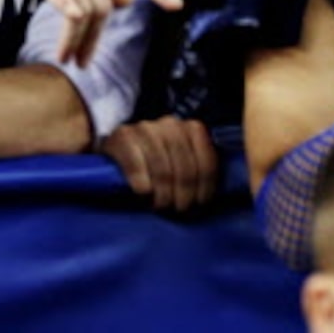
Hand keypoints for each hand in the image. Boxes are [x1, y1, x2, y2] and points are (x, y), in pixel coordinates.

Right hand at [103, 114, 221, 214]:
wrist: (120, 148)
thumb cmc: (158, 163)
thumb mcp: (183, 162)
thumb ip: (198, 170)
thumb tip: (213, 198)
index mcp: (192, 128)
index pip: (207, 162)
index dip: (205, 188)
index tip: (199, 204)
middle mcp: (170, 123)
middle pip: (185, 167)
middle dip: (183, 194)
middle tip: (177, 209)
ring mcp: (145, 127)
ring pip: (162, 168)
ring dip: (163, 194)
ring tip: (160, 205)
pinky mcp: (123, 136)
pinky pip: (136, 165)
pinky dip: (141, 183)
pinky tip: (142, 193)